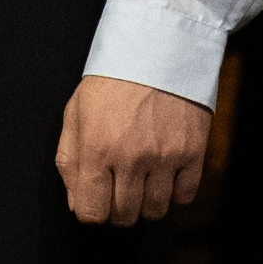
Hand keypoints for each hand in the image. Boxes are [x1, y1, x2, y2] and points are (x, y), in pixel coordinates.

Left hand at [57, 77, 218, 229]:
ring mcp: (165, 157)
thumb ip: (69, 161)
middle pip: (124, 216)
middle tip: (119, 187)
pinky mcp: (193, 151)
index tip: (97, 200)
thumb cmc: (113, 79)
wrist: (158, 47)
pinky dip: (174, 192)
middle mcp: (130, 157)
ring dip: (146, 203)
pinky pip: (184, 196)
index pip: (92, 213)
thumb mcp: (75, 112)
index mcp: (96, 148)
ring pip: (155, 210)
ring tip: (142, 179)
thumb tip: (76, 202)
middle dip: (118, 209)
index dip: (92, 212)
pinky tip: (165, 173)